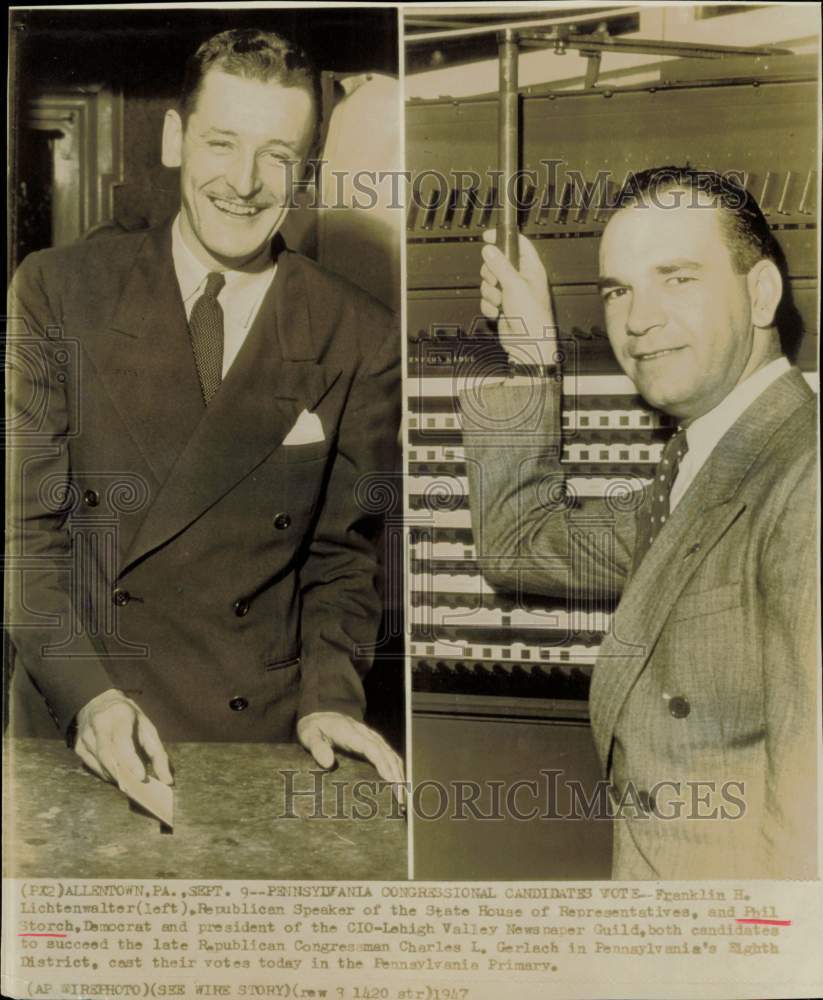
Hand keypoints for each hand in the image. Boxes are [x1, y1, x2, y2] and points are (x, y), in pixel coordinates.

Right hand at [74, 689, 172, 786]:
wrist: (100, 702)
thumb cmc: (129, 719)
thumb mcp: (147, 728)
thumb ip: (158, 754)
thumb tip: (167, 780)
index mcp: (120, 714)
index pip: (122, 740)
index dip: (131, 760)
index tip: (141, 777)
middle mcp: (99, 723)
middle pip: (107, 754)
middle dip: (122, 774)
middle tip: (137, 789)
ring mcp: (85, 735)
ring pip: (99, 763)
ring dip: (115, 777)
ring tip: (131, 786)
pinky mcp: (78, 746)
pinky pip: (92, 766)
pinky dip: (106, 775)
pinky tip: (117, 778)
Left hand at [297, 711, 405, 806]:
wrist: (320, 713)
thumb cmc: (314, 728)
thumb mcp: (309, 735)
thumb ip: (317, 747)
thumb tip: (328, 763)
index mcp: (350, 733)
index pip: (371, 748)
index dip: (382, 764)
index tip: (391, 781)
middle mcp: (365, 734)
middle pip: (386, 754)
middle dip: (395, 775)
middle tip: (400, 799)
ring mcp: (371, 737)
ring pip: (391, 754)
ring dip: (399, 773)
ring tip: (402, 796)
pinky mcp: (373, 741)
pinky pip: (389, 754)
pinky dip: (397, 768)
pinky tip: (400, 782)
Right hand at [480, 229, 556, 365]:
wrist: (527, 344)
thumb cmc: (532, 316)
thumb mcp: (514, 285)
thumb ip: (500, 265)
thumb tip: (489, 249)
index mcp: (530, 269)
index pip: (518, 244)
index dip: (502, 237)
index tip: (488, 236)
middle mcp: (521, 279)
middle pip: (497, 262)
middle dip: (491, 273)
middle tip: (496, 281)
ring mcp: (510, 293)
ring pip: (489, 282)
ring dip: (490, 293)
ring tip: (500, 302)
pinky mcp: (501, 306)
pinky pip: (487, 299)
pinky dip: (489, 306)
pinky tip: (498, 312)